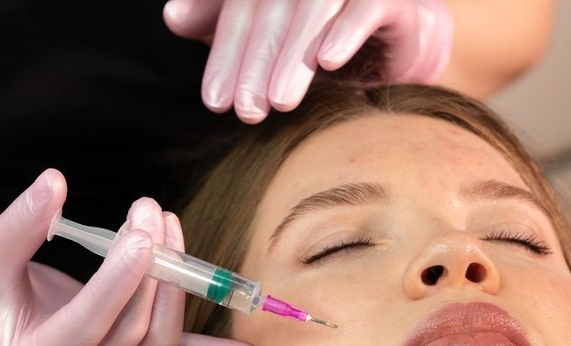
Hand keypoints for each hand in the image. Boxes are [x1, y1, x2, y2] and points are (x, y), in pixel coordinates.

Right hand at [0, 169, 259, 345]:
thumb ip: (18, 226)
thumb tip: (54, 182)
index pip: (87, 324)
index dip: (118, 280)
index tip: (141, 234)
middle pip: (131, 331)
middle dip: (151, 270)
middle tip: (153, 212)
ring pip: (155, 340)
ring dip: (174, 285)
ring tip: (173, 229)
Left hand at [163, 0, 452, 123]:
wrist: (398, 40)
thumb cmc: (323, 41)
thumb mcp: (268, 41)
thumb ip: (220, 24)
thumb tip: (173, 15)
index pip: (242, 10)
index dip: (226, 55)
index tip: (215, 101)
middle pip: (274, 9)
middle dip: (257, 63)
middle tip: (245, 109)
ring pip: (315, 8)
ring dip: (295, 54)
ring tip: (280, 100)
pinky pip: (369, 7)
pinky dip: (347, 31)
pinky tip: (328, 61)